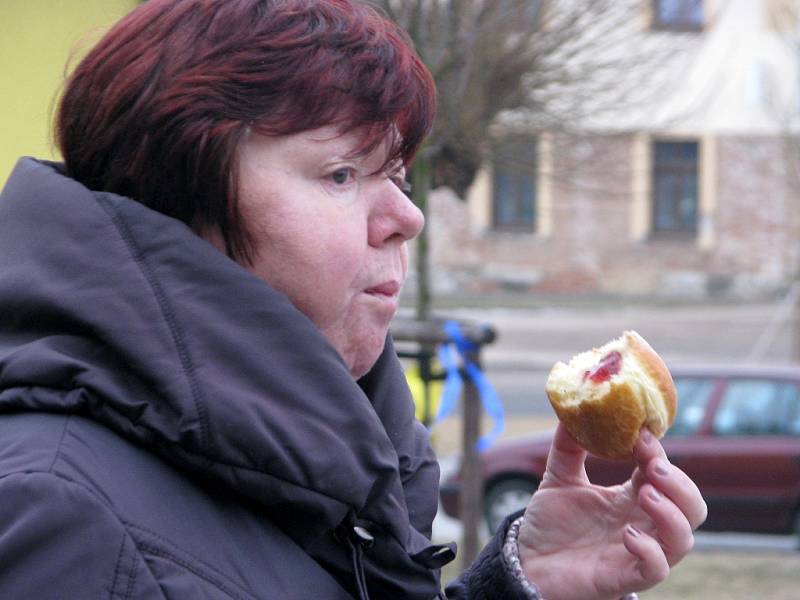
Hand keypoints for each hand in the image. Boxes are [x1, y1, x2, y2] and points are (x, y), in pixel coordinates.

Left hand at [516, 423, 706, 599]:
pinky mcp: (625, 578)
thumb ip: (568, 446)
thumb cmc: (550, 524)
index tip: (640, 433)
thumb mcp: (559, 477)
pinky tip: (628, 536)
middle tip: (653, 467)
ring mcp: (639, 552)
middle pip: (691, 506)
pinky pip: (657, 569)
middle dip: (680, 483)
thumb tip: (573, 407)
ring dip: (673, 514)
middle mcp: (643, 524)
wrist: (528, 562)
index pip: (662, 472)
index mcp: (631, 497)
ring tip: (645, 495)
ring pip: (684, 538)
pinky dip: (651, 552)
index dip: (657, 453)